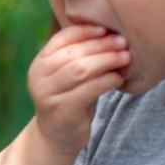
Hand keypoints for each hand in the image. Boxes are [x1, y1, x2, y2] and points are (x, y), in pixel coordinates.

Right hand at [27, 25, 128, 154]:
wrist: (57, 136)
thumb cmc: (69, 98)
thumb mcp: (68, 74)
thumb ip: (79, 55)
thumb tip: (109, 29)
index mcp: (40, 63)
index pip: (61, 39)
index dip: (84, 31)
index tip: (106, 29)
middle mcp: (38, 77)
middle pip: (73, 54)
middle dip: (101, 45)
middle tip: (123, 43)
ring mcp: (47, 95)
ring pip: (80, 70)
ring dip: (106, 61)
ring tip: (125, 58)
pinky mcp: (61, 110)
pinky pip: (89, 90)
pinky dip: (107, 81)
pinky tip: (119, 79)